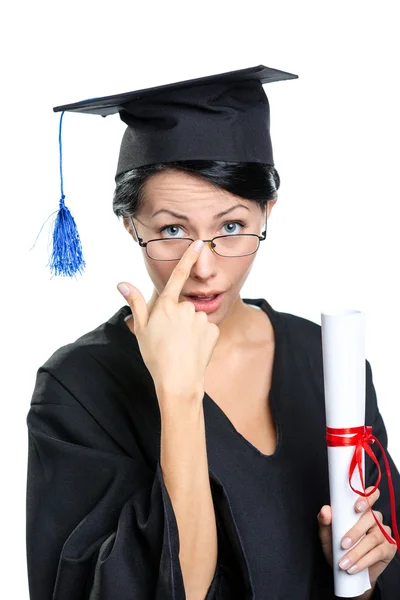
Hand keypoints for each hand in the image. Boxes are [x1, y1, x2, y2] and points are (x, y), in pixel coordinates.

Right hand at [117, 239, 219, 403]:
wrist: (178, 381)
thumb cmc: (155, 356)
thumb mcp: (141, 328)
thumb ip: (135, 302)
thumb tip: (122, 283)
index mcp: (166, 305)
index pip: (178, 275)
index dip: (189, 257)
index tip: (200, 243)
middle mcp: (185, 308)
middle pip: (183, 306)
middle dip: (178, 318)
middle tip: (170, 339)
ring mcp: (200, 319)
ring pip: (195, 318)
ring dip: (189, 328)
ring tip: (181, 347)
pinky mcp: (213, 330)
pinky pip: (206, 329)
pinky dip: (200, 337)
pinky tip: (193, 350)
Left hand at [318, 486, 396, 587]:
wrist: (346, 571)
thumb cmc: (337, 548)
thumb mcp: (327, 535)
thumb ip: (325, 521)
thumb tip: (325, 510)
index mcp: (361, 510)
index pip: (370, 496)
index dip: (367, 497)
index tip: (357, 507)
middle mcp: (375, 519)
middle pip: (370, 518)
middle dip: (355, 532)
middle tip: (343, 544)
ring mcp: (384, 533)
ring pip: (373, 538)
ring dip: (357, 551)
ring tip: (344, 562)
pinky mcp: (389, 548)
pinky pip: (377, 552)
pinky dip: (364, 561)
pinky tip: (353, 567)